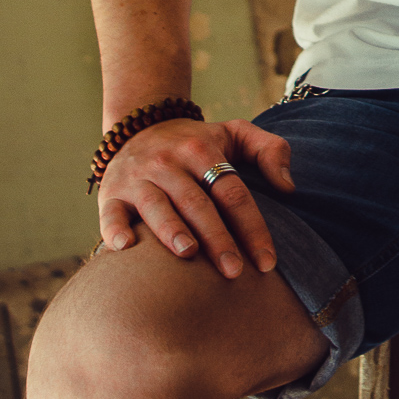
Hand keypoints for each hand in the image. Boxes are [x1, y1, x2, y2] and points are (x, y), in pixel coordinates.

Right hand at [97, 118, 294, 278]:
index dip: (252, 226)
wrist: (140, 126)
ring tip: (189, 254)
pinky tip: (125, 248)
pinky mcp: (112, 193)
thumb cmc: (198, 142)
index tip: (267, 262)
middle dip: (218, 238)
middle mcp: (169, 163)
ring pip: (156, 206)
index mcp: (203, 151)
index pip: (233, 192)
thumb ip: (270, 150)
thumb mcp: (236, 132)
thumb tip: (288, 188)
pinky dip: (114, 230)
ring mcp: (138, 178)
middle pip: (198, 203)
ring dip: (171, 230)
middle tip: (235, 272)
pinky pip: (110, 212)